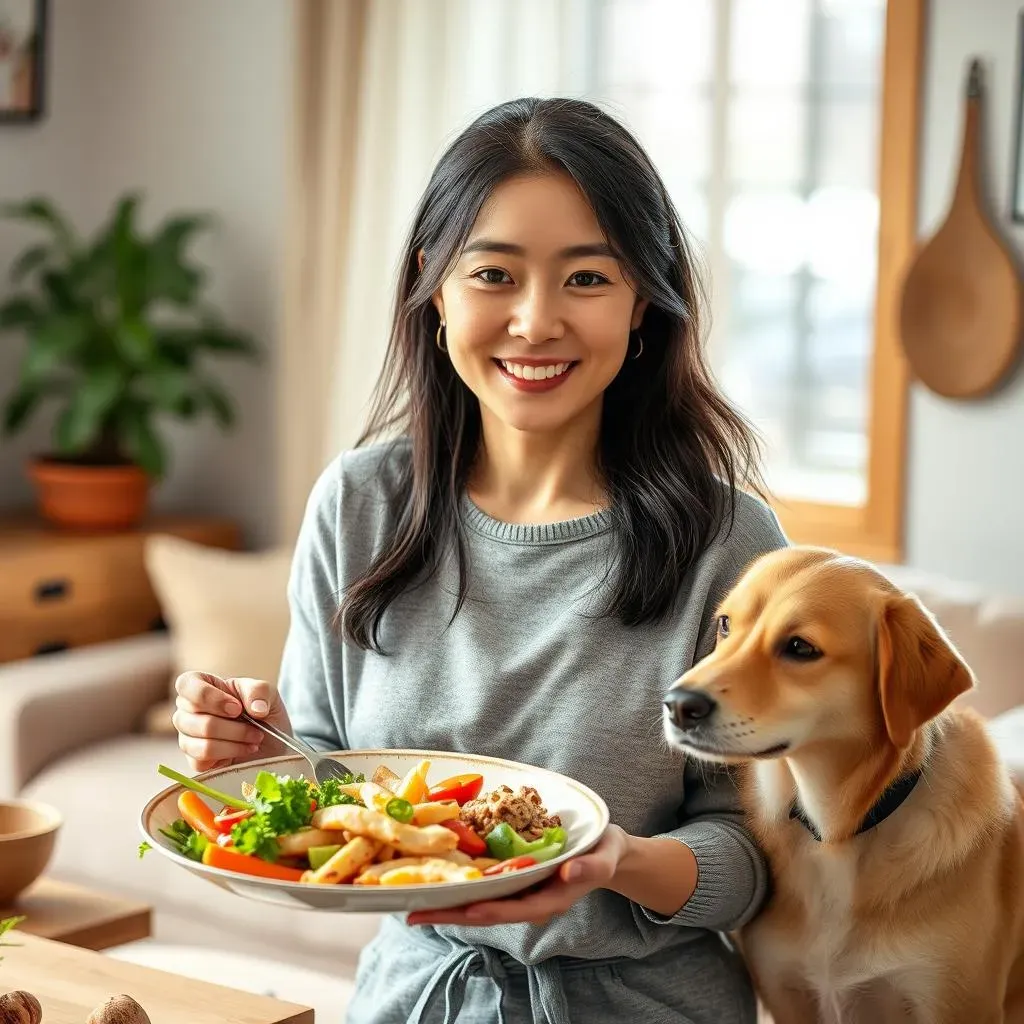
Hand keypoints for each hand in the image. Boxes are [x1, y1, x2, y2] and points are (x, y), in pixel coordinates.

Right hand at [172, 671, 292, 773]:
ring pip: (202, 744)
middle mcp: (187, 711)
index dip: (211, 698)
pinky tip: (244, 750)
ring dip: (235, 742)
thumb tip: (256, 709)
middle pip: (197, 720)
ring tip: (254, 739)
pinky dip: (230, 755)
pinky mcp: (194, 760)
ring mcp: (187, 737)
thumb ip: (259, 691)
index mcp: (200, 685)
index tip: (237, 708)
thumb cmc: (263, 711)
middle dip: (234, 728)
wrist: (273, 740)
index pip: (185, 685)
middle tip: (256, 727)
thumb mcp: (267, 692)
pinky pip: (203, 760)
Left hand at [406, 825, 630, 927]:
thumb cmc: (604, 851)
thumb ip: (590, 868)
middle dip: (450, 912)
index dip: (487, 910)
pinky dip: (458, 880)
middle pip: (485, 910)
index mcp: (548, 898)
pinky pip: (481, 881)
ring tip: (412, 898)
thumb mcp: (605, 857)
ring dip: (446, 900)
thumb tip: (568, 873)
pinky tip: (434, 874)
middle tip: (412, 913)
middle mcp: (527, 898)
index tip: (462, 909)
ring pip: (478, 898)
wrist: (603, 849)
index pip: (513, 909)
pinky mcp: (510, 875)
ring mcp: (516, 888)